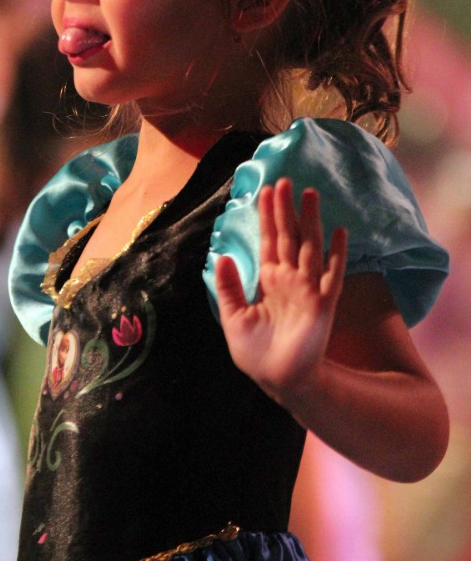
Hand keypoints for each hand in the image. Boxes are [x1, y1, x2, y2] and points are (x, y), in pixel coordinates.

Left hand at [215, 179, 346, 406]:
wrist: (275, 380)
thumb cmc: (256, 352)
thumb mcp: (233, 317)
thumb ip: (229, 286)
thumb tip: (222, 256)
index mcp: (268, 280)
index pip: (269, 240)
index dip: (268, 216)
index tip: (266, 190)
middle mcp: (289, 279)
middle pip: (289, 236)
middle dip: (286, 209)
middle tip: (284, 180)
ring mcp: (307, 289)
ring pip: (310, 247)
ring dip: (310, 221)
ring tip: (310, 194)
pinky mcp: (322, 304)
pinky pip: (332, 276)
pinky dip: (336, 254)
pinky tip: (340, 233)